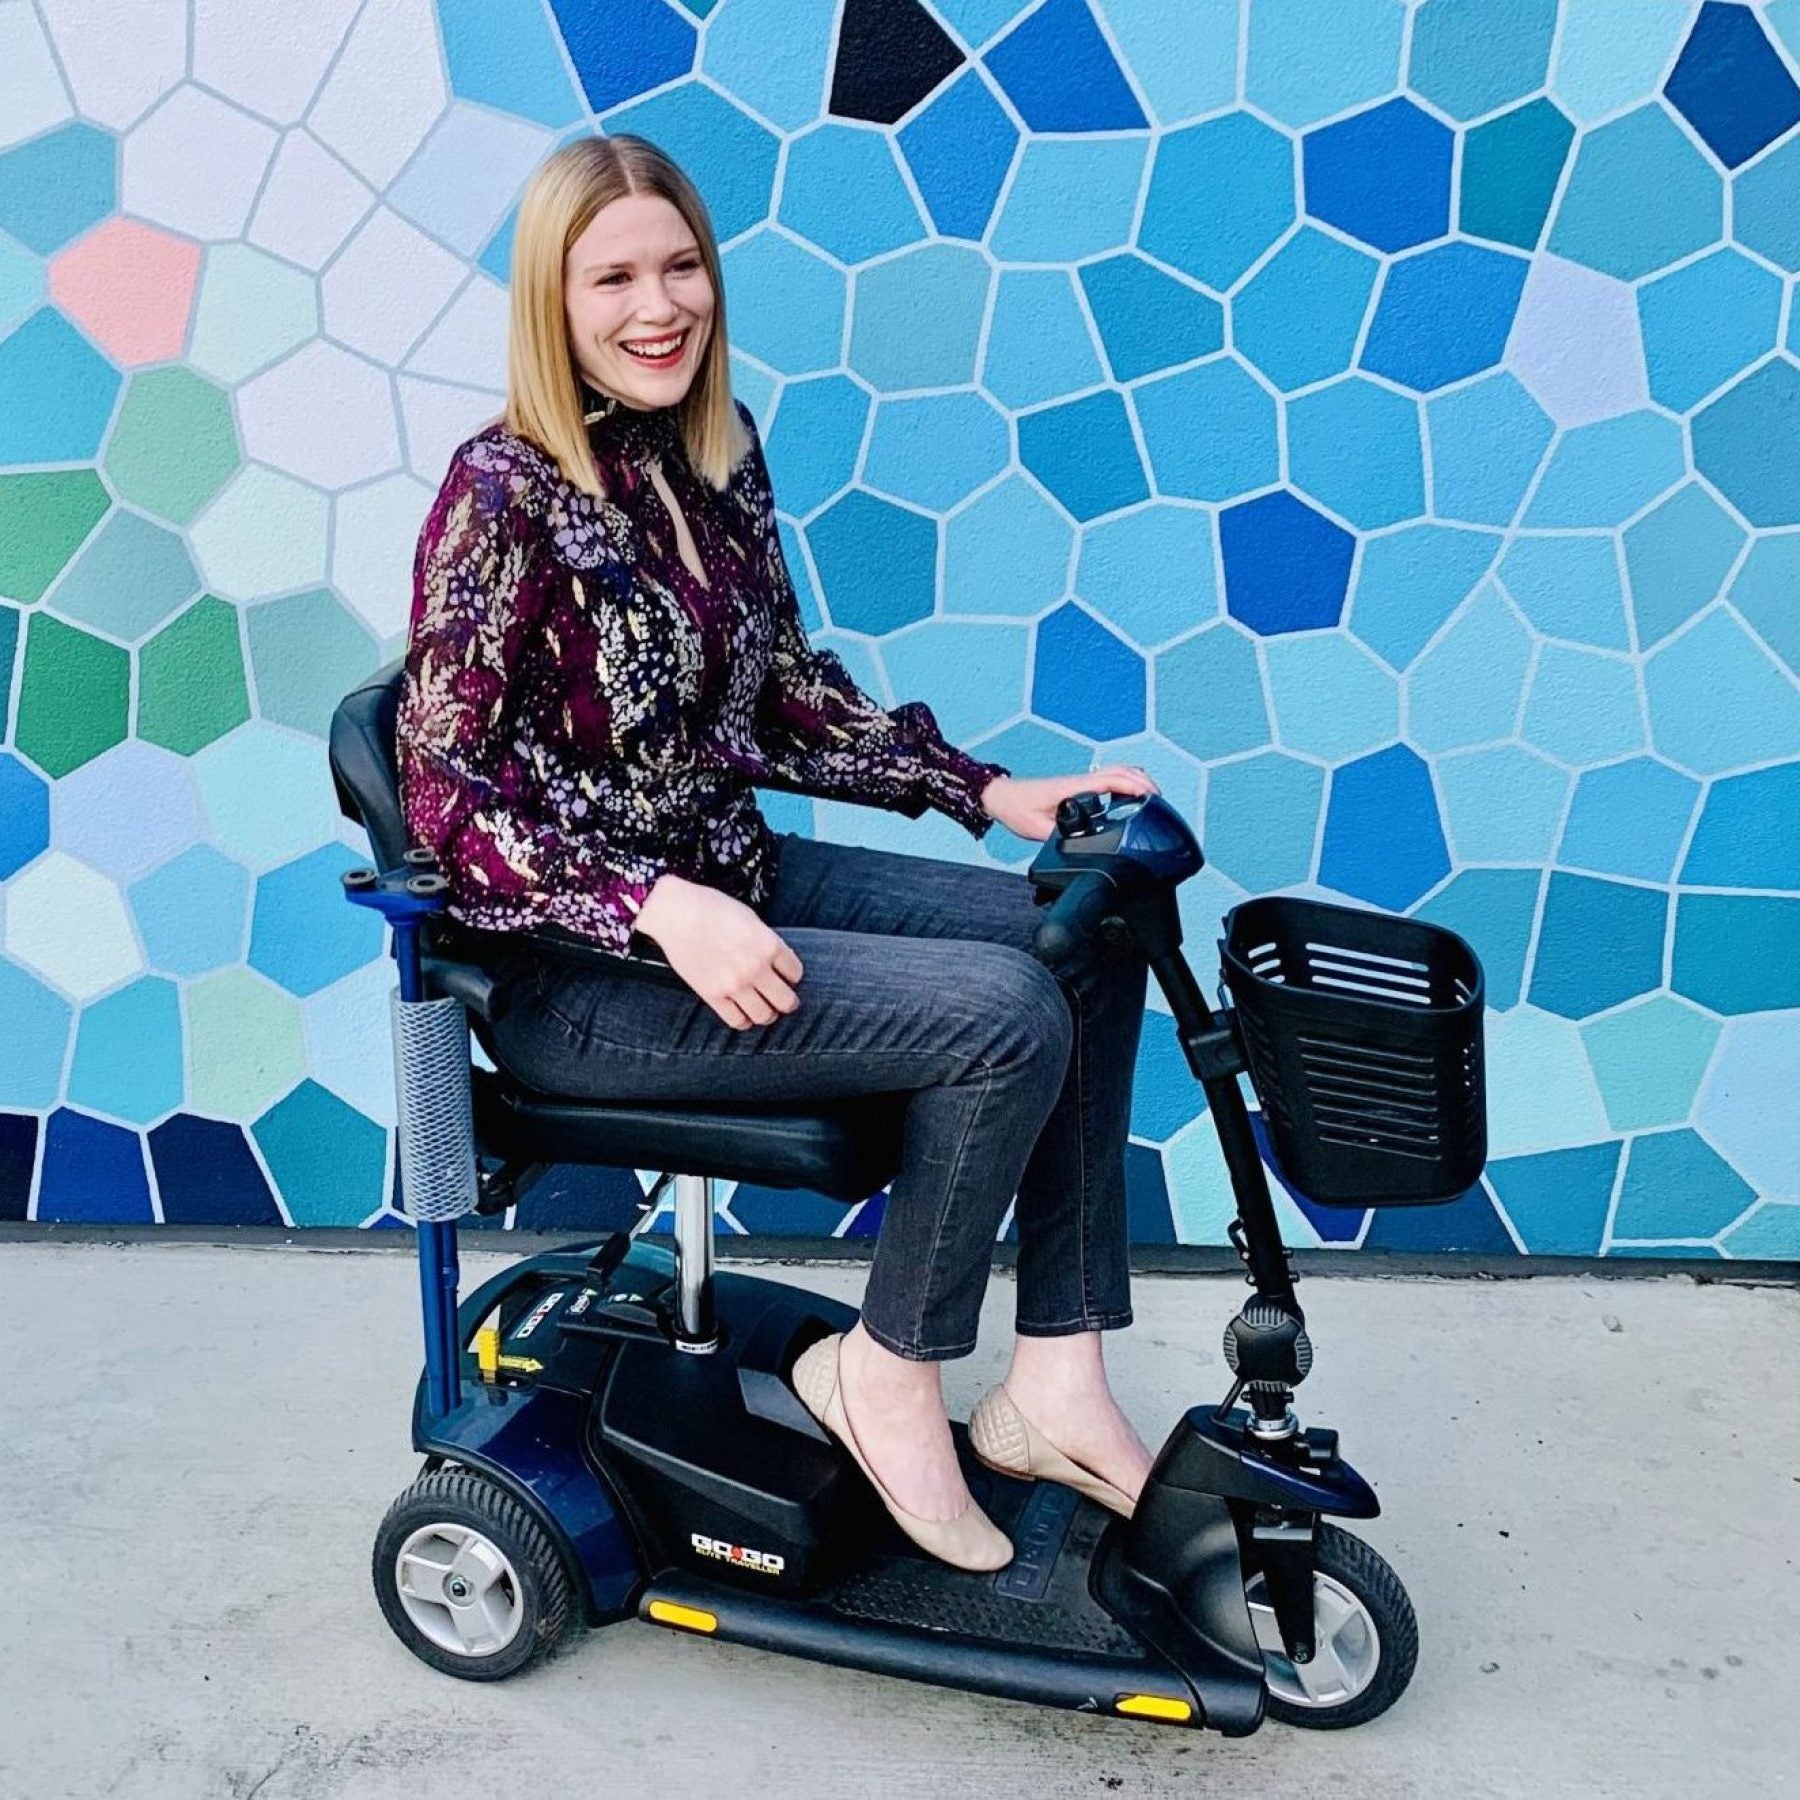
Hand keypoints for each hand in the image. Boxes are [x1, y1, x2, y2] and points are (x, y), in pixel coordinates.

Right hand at [634, 875, 803, 1029]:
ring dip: (768, 1014)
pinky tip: (744, 1013)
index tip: (785, 975)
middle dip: (788, 1002)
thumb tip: (778, 962)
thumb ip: (767, 943)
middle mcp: (755, 968)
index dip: (792, 975)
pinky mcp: (712, 995)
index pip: (795, 973)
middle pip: (786, 1001)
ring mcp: (734, 984)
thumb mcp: (751, 919)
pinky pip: (737, 1021)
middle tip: (784, 1000)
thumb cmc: (713, 908)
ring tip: (764, 1009)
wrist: (676, 913)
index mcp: (769, 945)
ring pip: (764, 1016)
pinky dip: (745, 1020)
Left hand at [979, 766, 1158, 841]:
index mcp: (1073, 787)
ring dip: (1136, 781)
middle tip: (1160, 803)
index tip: (1152, 798)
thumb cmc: (1016, 808)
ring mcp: (1080, 782)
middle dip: (1144, 783)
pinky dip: (1125, 784)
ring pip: (1116, 772)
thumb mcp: (1036, 829)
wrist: (1001, 797)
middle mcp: (1080, 781)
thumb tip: (1079, 847)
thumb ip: (1058, 838)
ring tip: (1152, 800)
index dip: (1135, 787)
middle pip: (1121, 771)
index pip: (1112, 779)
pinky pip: (1108, 779)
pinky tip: (1129, 799)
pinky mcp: (1078, 787)